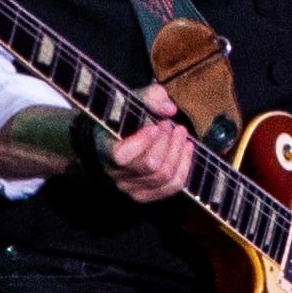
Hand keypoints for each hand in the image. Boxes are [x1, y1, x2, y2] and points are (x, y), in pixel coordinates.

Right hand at [103, 82, 197, 203]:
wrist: (112, 139)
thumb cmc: (122, 117)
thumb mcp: (131, 99)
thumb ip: (150, 97)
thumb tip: (170, 109)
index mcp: (104, 149)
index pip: (122, 156)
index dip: (143, 142)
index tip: (154, 126)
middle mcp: (115, 173)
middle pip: (150, 165)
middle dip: (167, 143)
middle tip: (172, 126)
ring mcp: (130, 188)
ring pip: (164, 176)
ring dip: (178, 153)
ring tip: (181, 134)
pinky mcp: (145, 195)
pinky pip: (171, 187)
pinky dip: (184, 167)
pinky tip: (187, 148)